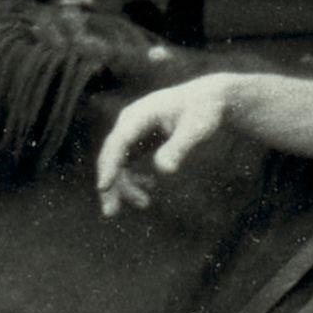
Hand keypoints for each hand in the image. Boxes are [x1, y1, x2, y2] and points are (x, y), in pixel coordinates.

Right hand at [95, 74, 238, 215]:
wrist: (209, 99)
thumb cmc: (204, 110)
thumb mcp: (197, 128)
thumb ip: (180, 147)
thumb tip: (164, 170)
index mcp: (139, 114)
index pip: (118, 142)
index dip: (109, 165)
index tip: (104, 187)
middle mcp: (129, 123)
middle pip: (110, 155)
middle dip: (110, 184)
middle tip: (111, 213)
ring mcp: (132, 132)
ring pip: (117, 163)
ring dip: (123, 186)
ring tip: (145, 203)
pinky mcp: (138, 140)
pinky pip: (126, 164)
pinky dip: (133, 179)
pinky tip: (149, 187)